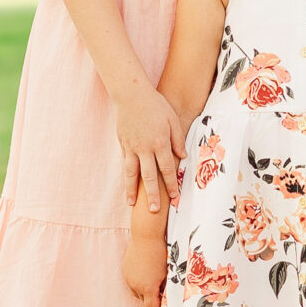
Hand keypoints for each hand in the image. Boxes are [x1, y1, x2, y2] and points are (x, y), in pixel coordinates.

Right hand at [116, 85, 185, 211]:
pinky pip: (125, 163)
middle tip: (155, 211)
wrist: (131, 95)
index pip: (167, 168)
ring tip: (132, 204)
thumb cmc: (156, 105)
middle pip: (149, 176)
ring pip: (132, 173)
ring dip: (132, 190)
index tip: (175, 197)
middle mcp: (145, 148)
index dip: (172, 184)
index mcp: (160, 142)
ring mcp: (132, 147)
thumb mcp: (172, 119)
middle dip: (153, 195)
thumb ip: (178, 139)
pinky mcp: (123, 144)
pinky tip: (126, 184)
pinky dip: (126, 176)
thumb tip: (183, 157)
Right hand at [124, 231, 168, 306]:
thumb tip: (164, 295)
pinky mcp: (125, 270)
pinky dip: (138, 281)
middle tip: (161, 291)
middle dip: (152, 299)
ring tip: (153, 280)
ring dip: (144, 290)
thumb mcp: (166, 273)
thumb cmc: (160, 253)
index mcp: (148, 288)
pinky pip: (131, 282)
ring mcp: (129, 278)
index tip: (164, 304)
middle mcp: (136, 286)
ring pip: (136, 292)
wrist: (146, 236)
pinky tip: (145, 271)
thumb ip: (164, 287)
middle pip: (143, 301)